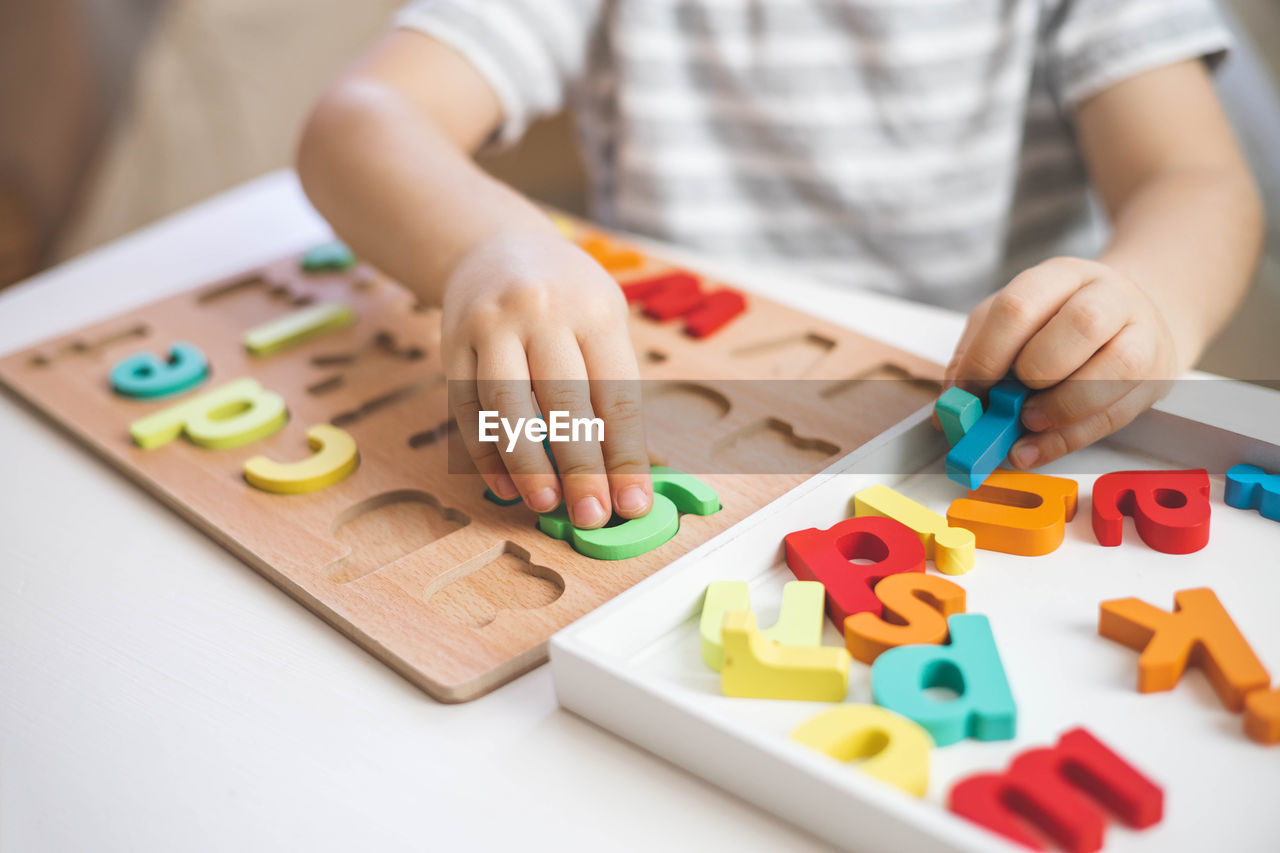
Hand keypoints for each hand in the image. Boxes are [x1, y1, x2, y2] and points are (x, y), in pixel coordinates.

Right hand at [442, 229, 651, 528]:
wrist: (496, 246)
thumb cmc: (566, 297)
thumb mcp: (603, 320)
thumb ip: (614, 388)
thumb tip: (630, 470)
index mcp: (594, 310)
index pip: (616, 395)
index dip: (625, 455)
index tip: (634, 503)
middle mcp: (542, 313)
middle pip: (564, 403)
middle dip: (581, 468)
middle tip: (592, 517)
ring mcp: (491, 327)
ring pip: (507, 407)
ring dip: (528, 465)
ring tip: (547, 505)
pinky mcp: (452, 344)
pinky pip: (466, 408)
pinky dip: (485, 452)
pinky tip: (505, 485)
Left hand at [945, 257, 1177, 468]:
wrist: (1133, 315)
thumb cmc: (1057, 322)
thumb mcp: (1011, 322)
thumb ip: (976, 355)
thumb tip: (948, 407)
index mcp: (1060, 275)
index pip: (1019, 307)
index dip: (987, 355)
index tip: (966, 391)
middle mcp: (1109, 296)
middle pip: (1080, 325)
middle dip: (1034, 371)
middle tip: (1006, 400)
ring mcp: (1142, 334)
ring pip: (1117, 368)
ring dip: (1062, 406)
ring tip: (1027, 423)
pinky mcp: (1156, 377)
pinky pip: (1118, 413)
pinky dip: (1070, 438)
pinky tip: (1036, 449)